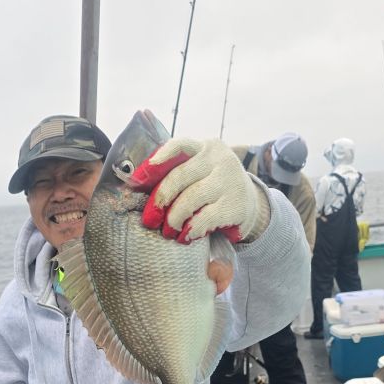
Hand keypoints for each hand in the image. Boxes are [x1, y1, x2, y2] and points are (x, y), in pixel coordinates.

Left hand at [133, 138, 258, 243]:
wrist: (249, 204)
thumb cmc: (212, 189)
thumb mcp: (198, 172)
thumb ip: (175, 172)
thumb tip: (135, 185)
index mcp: (204, 147)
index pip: (178, 146)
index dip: (155, 162)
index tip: (136, 180)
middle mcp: (220, 159)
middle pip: (179, 177)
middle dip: (160, 201)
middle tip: (149, 220)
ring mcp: (231, 181)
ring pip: (191, 199)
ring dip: (174, 218)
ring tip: (168, 232)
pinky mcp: (237, 205)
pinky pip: (205, 218)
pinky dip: (190, 230)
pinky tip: (185, 237)